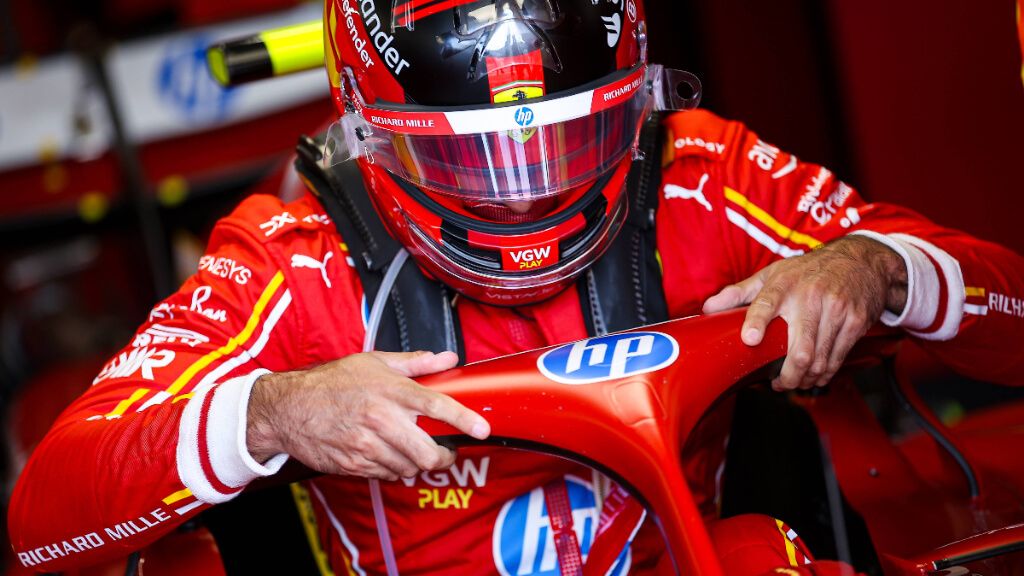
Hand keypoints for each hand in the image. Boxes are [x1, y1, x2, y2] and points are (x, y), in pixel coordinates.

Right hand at [246, 351, 489, 479]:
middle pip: (427, 453)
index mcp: (389, 391)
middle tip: (447, 451)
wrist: (288, 409)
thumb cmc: (331, 383)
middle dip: (444, 457)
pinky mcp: (354, 465)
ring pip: (409, 468)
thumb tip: (446, 358)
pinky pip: (387, 475)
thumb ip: (415, 363)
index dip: (463, 419)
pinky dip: (395, 469)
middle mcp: (380, 419)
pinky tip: (388, 454)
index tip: (482, 429)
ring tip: (412, 449)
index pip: (436, 406)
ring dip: (417, 464)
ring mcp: (367, 446)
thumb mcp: (373, 362)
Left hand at [702, 235, 907, 390]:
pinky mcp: (855, 322)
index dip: (757, 321)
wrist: (859, 260)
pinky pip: (838, 357)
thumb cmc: (808, 270)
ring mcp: (836, 310)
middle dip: (788, 375)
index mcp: (784, 284)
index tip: (750, 339)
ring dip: (805, 379)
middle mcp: (811, 297)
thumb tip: (706, 309)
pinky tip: (815, 376)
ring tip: (793, 383)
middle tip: (778, 384)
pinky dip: (825, 373)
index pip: (766, 302)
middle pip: (800, 347)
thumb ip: (738, 293)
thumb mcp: (771, 274)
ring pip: (819, 359)